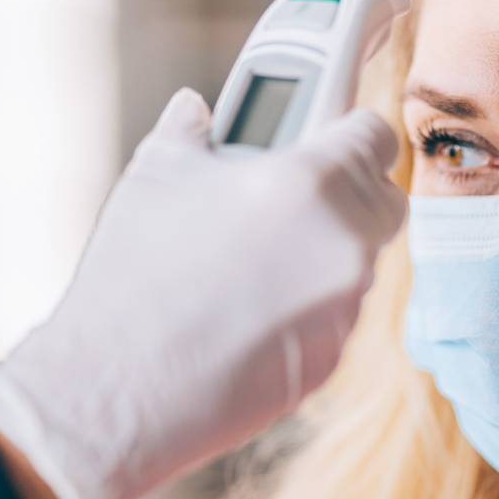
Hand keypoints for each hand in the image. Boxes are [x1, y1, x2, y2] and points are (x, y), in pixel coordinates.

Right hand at [0, 89, 405, 498]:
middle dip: (348, 190)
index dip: (346, 128)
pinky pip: (338, 313)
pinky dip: (309, 303)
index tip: (324, 134)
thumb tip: (195, 110)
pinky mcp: (331, 360)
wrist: (115, 389)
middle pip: (383, 199)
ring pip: (361, 260)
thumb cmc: (133, 276)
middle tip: (289, 194)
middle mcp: (344, 244)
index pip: (374, 133)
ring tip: (253, 258)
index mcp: (312, 182)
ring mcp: (344, 308)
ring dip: (326, 249)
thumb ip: (190, 131)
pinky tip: (248, 309)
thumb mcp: (153, 176)